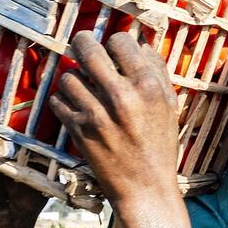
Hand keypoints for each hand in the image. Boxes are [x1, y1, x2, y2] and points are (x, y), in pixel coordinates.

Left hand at [49, 31, 180, 211]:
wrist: (145, 187)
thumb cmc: (160, 145)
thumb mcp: (169, 106)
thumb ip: (157, 72)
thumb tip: (142, 43)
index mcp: (147, 86)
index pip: (120, 40)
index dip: (116, 41)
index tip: (115, 49)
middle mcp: (120, 95)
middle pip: (88, 48)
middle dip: (84, 42)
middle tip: (83, 43)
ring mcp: (96, 112)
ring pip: (69, 75)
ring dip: (75, 78)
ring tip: (84, 87)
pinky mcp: (77, 129)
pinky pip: (58, 100)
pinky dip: (65, 101)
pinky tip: (77, 106)